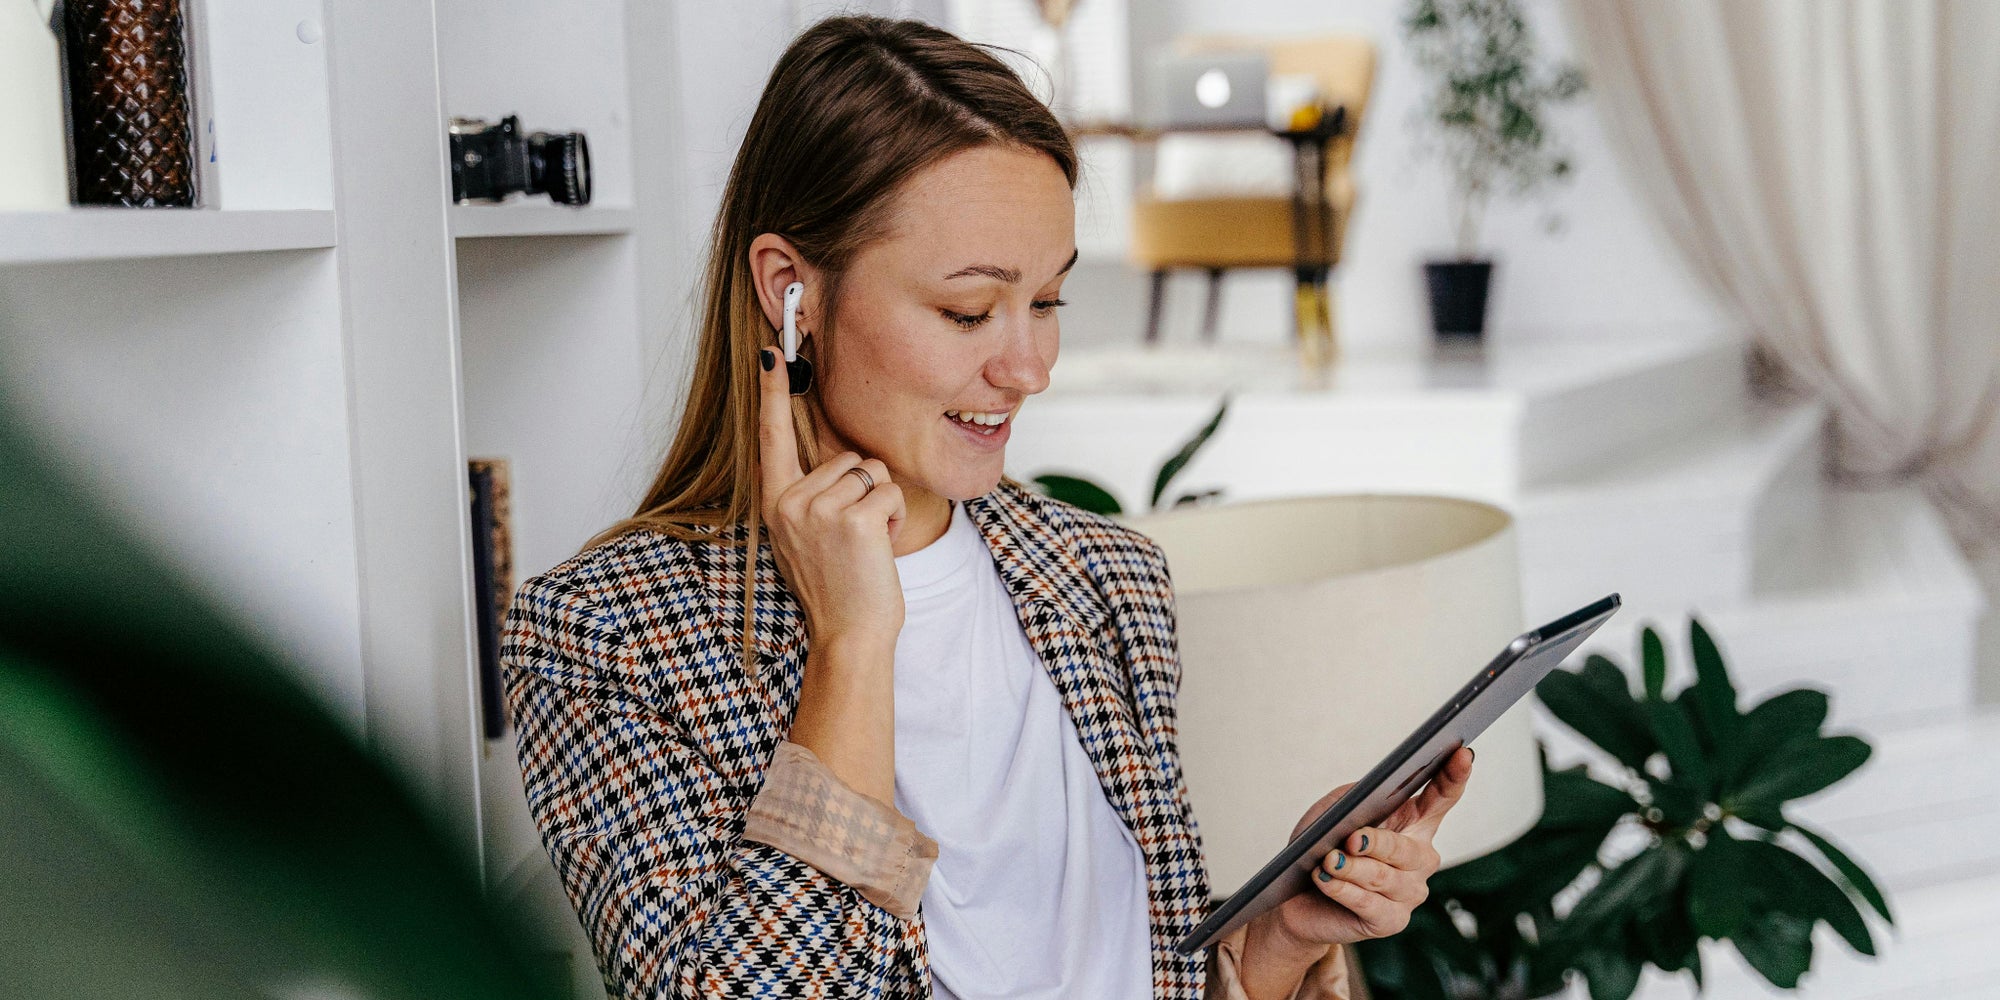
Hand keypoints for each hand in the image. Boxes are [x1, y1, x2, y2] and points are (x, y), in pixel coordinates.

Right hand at [756, 347, 907, 646]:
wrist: (849, 635)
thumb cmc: (838, 585)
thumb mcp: (809, 534)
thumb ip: (812, 491)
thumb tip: (835, 448)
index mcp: (775, 503)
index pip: (771, 436)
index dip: (771, 391)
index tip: (770, 350)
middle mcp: (789, 502)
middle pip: (844, 454)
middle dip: (864, 487)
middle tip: (855, 535)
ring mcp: (818, 510)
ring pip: (870, 469)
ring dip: (881, 502)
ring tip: (866, 542)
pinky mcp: (854, 519)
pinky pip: (889, 489)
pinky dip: (896, 516)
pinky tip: (880, 546)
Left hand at [1255, 747, 1473, 952]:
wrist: (1298, 898)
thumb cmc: (1320, 846)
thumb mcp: (1333, 811)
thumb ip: (1356, 797)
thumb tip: (1370, 798)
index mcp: (1413, 823)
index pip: (1442, 797)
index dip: (1454, 776)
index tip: (1462, 753)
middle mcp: (1420, 858)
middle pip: (1408, 848)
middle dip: (1377, 843)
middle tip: (1352, 839)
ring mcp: (1409, 892)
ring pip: (1385, 878)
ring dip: (1352, 868)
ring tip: (1328, 861)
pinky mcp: (1391, 921)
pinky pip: (1369, 904)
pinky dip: (1343, 890)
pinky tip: (1325, 879)